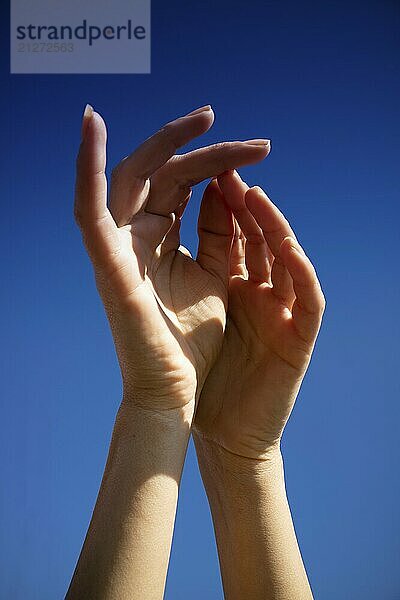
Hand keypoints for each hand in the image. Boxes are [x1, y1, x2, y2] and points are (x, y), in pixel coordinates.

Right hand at [74, 106, 269, 409]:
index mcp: (158, 239)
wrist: (177, 389)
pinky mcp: (106, 264)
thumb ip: (215, 233)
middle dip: (200, 148)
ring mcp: (117, 248)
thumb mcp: (214, 275)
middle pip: (162, 174)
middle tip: (233, 125)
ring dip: (164, 144)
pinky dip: (84, 167)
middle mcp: (134, 237)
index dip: (212, 161)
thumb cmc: (192, 340)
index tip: (253, 148)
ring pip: (132, 178)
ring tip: (204, 117)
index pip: (181, 185)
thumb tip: (221, 189)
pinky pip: (88, 208)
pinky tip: (90, 125)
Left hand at [194, 170, 324, 457]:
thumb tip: (178, 216)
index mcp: (234, 285)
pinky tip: (287, 247)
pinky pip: (308, 300)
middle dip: (246, 202)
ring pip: (286, 260)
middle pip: (259, 237)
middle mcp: (261, 293)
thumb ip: (203, 264)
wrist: (221, 431)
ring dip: (273, 227)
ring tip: (255, 194)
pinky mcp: (298, 341)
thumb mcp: (199, 309)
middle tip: (231, 167)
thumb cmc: (205, 375)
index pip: (232, 231)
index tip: (206, 171)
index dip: (222, 200)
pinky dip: (301, 272)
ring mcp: (282, 314)